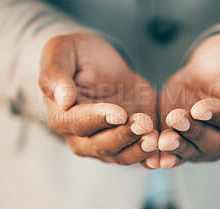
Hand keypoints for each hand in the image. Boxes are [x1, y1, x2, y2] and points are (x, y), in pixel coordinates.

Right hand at [38, 32, 159, 167]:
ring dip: (139, 150)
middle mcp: (82, 137)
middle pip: (102, 146)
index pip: (79, 123)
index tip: (119, 113)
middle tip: (143, 124)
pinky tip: (164, 155)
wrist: (102, 63)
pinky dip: (152, 157)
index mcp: (63, 117)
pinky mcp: (130, 139)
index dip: (99, 119)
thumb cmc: (78, 55)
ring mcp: (108, 141)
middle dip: (124, 136)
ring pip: (122, 155)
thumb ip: (55, 74)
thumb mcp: (61, 51)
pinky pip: (140, 154)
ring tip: (155, 139)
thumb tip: (63, 100)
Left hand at [157, 33, 219, 167]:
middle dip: (194, 132)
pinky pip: (177, 154)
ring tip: (162, 142)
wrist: (214, 63)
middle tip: (175, 120)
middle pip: (215, 142)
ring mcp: (211, 144)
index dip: (218, 115)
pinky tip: (151, 159)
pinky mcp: (188, 141)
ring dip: (178, 148)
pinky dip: (164, 157)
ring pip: (194, 152)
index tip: (198, 108)